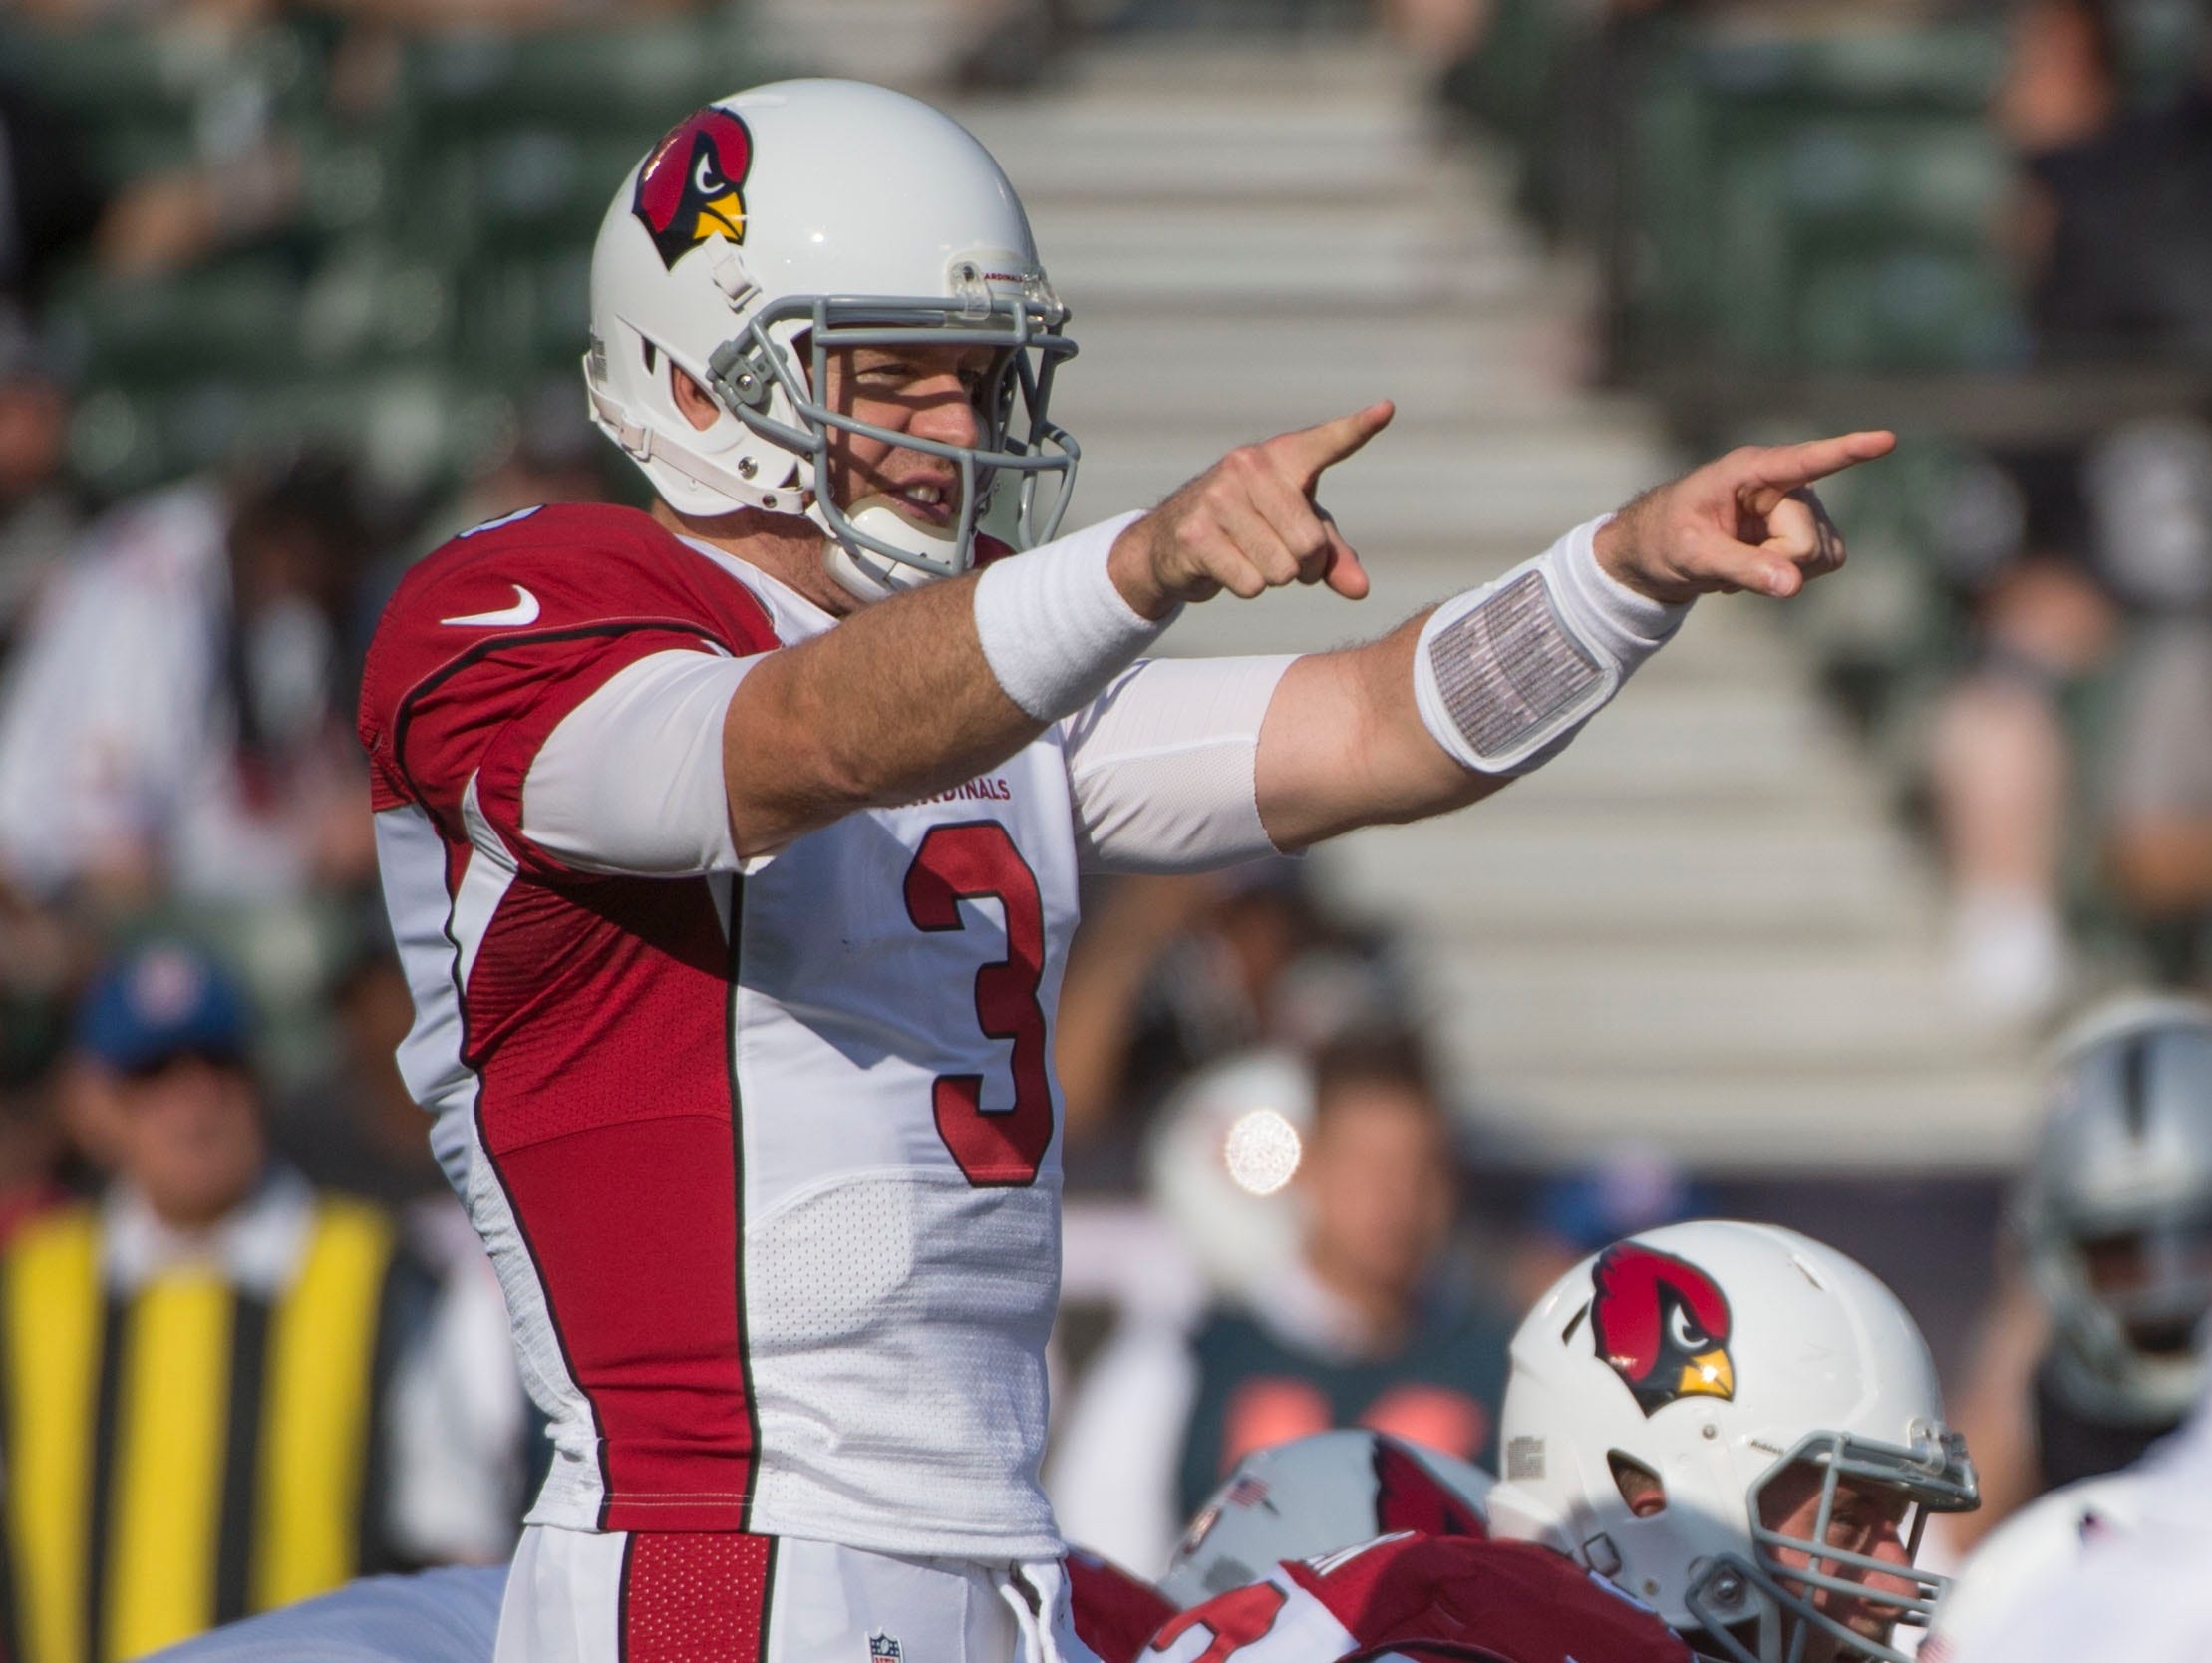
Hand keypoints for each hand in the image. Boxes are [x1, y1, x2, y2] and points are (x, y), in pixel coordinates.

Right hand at [1109, 401, 1394, 619]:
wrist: (1173, 540)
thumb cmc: (1251, 528)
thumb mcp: (1298, 533)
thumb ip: (1334, 557)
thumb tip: (1360, 590)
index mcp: (1282, 456)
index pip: (1326, 442)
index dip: (1357, 428)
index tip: (1386, 410)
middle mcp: (1249, 466)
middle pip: (1309, 545)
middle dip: (1305, 567)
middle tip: (1283, 555)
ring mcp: (1218, 497)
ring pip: (1281, 570)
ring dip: (1273, 578)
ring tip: (1250, 556)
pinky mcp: (1195, 533)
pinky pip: (1250, 584)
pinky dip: (1245, 586)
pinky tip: (1225, 564)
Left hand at [1593, 430, 1895, 604]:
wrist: (1661, 549)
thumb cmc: (1667, 538)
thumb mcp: (1692, 555)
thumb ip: (1741, 567)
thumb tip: (1792, 585)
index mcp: (1750, 470)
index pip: (1805, 461)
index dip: (1848, 451)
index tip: (1886, 440)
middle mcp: (1786, 482)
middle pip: (1805, 542)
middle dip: (1771, 563)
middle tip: (1727, 561)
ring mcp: (1804, 507)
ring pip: (1820, 556)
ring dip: (1779, 570)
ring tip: (1740, 558)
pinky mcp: (1813, 531)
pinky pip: (1826, 563)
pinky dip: (1790, 576)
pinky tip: (1759, 565)